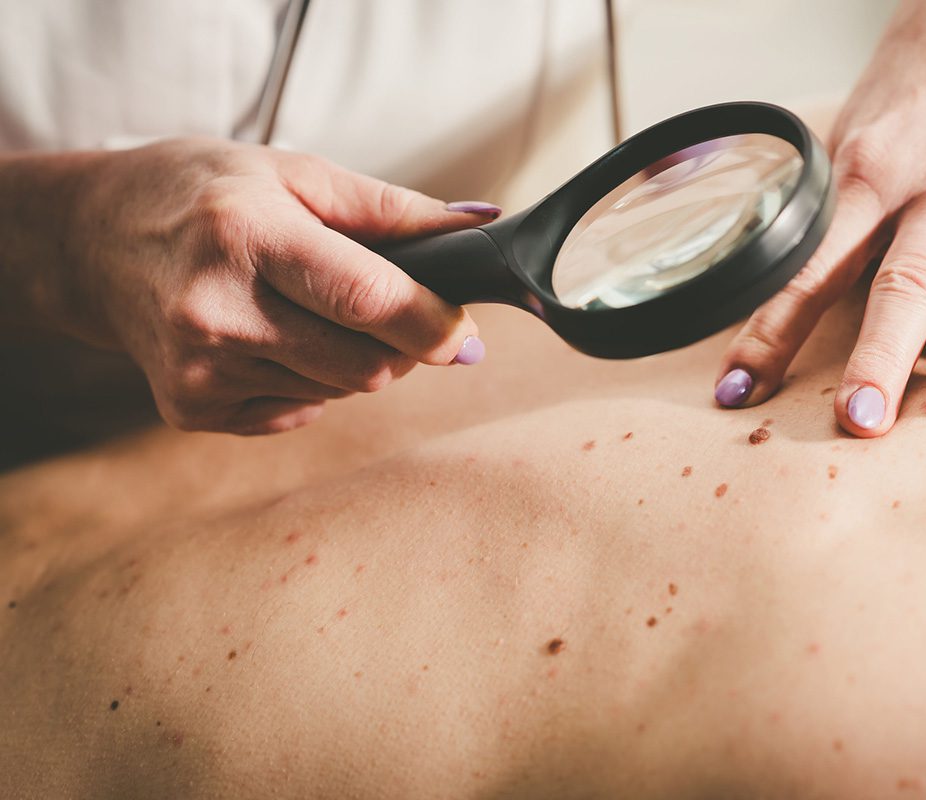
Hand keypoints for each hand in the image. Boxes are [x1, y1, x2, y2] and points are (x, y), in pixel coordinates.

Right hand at [66, 137, 498, 433]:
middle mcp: (217, 308)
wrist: (91, 242)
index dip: (434, 324)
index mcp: (248, 234)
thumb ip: (392, 208)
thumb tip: (481, 225)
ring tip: (312, 312)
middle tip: (392, 313)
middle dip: (401, 347)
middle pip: (365, 366)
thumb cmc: (203, 195)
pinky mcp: (190, 408)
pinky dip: (307, 382)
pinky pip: (296, 412)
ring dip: (352, 361)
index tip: (466, 333)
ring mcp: (199, 368)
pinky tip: (273, 340)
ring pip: (337, 392)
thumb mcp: (294, 173)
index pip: (367, 299)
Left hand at [714, 2, 925, 436]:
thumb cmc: (913, 99)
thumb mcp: (853, 142)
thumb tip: (783, 307)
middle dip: (880, 355)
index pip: (813, 265)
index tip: (739, 389)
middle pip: (904, 280)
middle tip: (861, 418)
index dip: (773, 331)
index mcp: (871, 171)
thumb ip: (834, 222)